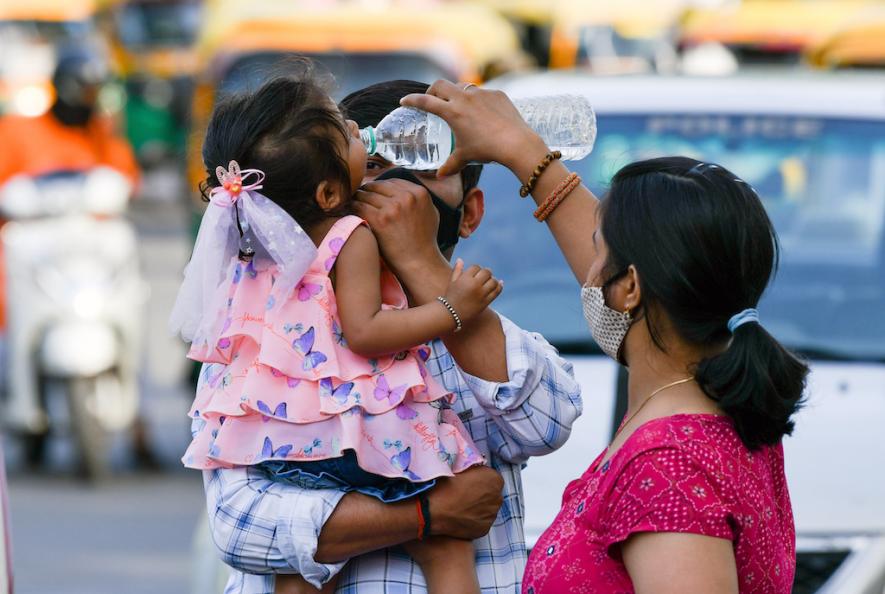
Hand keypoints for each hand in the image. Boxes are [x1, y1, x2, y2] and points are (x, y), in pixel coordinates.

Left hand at [353, 179, 442, 275]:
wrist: (419, 262)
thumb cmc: (424, 241)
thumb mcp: (431, 212)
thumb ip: (418, 198)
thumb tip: (404, 188)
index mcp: (419, 192)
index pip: (391, 181)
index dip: (380, 187)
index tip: (372, 194)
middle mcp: (407, 197)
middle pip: (377, 186)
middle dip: (367, 191)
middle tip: (358, 198)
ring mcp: (393, 208)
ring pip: (365, 194)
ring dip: (357, 199)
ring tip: (352, 205)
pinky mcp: (380, 220)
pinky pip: (359, 206)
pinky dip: (352, 208)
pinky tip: (350, 213)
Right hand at [400, 80, 548, 177]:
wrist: (516, 143)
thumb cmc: (487, 150)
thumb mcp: (465, 157)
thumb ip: (451, 165)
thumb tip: (440, 176)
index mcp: (452, 112)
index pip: (425, 101)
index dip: (412, 100)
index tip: (404, 101)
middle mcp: (464, 98)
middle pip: (440, 85)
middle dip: (433, 90)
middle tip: (432, 99)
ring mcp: (481, 94)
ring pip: (463, 86)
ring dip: (456, 93)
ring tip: (459, 106)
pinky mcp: (497, 94)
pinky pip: (483, 94)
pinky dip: (478, 101)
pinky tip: (483, 113)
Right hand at [427, 466, 503, 539]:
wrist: (434, 509)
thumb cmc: (444, 485)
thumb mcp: (461, 467)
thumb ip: (473, 469)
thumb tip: (473, 472)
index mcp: (495, 479)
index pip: (491, 478)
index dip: (480, 480)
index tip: (469, 482)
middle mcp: (498, 498)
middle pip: (492, 494)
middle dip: (482, 494)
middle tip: (465, 495)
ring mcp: (492, 515)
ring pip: (487, 509)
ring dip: (479, 507)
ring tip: (461, 507)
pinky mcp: (484, 529)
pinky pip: (481, 522)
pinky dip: (474, 520)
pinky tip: (461, 517)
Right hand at [444, 259, 502, 324]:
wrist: (451, 314)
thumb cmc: (450, 297)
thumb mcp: (452, 282)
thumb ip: (457, 270)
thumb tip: (461, 259)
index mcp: (465, 279)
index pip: (476, 267)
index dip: (476, 269)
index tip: (474, 273)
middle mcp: (474, 285)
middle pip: (487, 272)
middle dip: (486, 273)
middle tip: (484, 276)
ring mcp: (481, 294)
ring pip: (493, 281)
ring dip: (492, 279)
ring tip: (489, 281)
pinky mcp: (486, 302)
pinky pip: (497, 291)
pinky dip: (500, 286)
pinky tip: (500, 283)